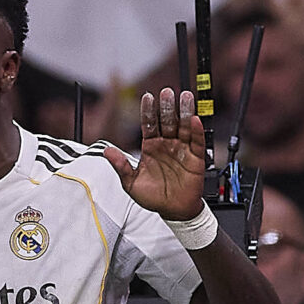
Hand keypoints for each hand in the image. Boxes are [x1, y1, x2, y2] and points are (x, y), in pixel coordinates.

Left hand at [101, 88, 209, 220]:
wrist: (173, 211)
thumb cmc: (153, 196)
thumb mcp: (131, 183)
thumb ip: (121, 166)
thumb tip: (107, 152)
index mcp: (150, 146)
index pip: (149, 124)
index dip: (148, 111)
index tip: (148, 97)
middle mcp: (166, 144)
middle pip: (167, 121)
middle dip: (166, 106)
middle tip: (166, 92)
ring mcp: (181, 149)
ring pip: (183, 126)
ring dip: (185, 111)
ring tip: (185, 97)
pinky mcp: (196, 157)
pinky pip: (197, 141)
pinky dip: (197, 130)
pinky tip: (195, 119)